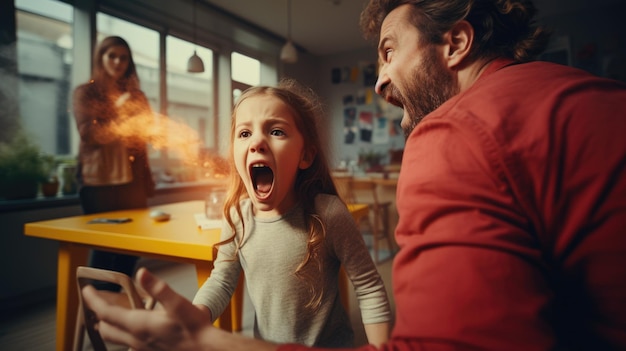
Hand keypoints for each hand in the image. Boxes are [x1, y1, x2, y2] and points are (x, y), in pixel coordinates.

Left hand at [81, 267, 213, 350]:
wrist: (205, 349)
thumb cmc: (193, 329)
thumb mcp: (178, 303)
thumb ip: (158, 288)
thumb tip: (142, 273)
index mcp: (140, 325)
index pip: (107, 313)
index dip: (94, 301)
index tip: (87, 291)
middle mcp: (136, 339)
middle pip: (106, 329)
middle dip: (98, 316)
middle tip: (95, 303)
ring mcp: (142, 347)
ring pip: (115, 338)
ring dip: (109, 327)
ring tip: (108, 316)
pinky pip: (128, 344)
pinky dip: (122, 334)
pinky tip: (132, 329)